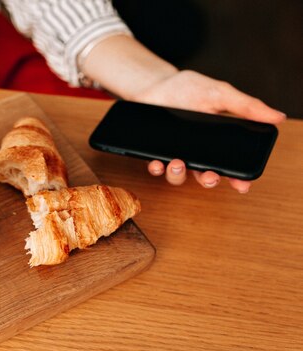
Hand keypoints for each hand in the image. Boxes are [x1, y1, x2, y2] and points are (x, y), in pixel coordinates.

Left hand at [132, 70, 285, 192]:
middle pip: (205, 176)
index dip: (237, 178)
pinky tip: (158, 163)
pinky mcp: (156, 153)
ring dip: (179, 174)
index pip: (230, 165)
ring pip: (179, 176)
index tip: (241, 185)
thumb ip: (245, 107)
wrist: (155, 83)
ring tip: (178, 162)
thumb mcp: (220, 94)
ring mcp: (176, 154)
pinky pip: (156, 168)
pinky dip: (157, 168)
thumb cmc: (188, 88)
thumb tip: (277, 116)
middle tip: (209, 176)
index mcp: (216, 142)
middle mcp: (197, 152)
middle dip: (208, 181)